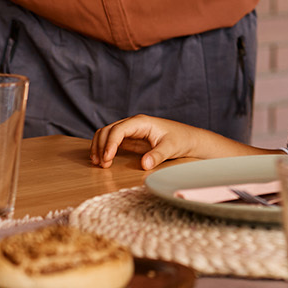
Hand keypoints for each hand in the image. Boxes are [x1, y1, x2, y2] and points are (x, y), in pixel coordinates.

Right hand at [90, 115, 209, 168]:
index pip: (119, 129)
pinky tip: (102, 161)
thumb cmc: (181, 140)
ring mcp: (130, 131)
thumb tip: (144, 165)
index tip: (107, 158)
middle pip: (108, 130)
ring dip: (99, 147)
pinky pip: (112, 142)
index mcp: (142, 122)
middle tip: (102, 164)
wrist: (189, 139)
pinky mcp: (130, 140)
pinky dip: (104, 149)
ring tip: (98, 164)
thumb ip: (157, 155)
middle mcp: (133, 124)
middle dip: (101, 146)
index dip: (110, 143)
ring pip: (107, 134)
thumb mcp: (171, 148)